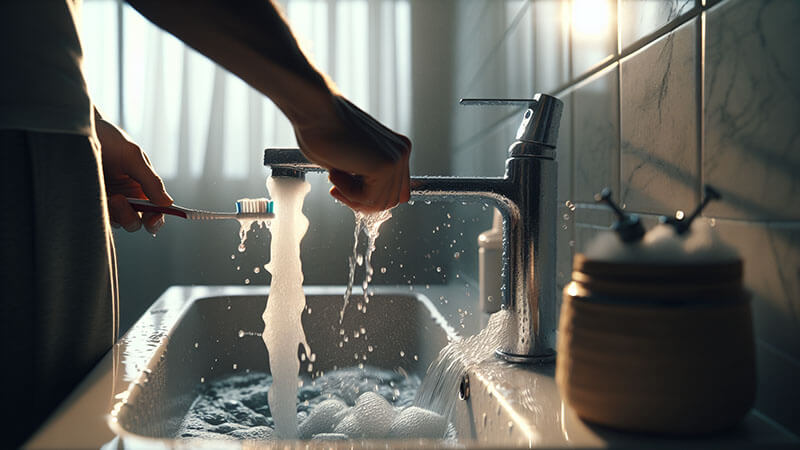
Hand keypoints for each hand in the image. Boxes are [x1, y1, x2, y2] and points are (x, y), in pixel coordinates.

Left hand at [95, 118, 172, 232]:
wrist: (80, 129)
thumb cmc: (109, 139)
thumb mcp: (133, 156)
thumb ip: (151, 180)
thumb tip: (167, 203)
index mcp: (143, 187)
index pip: (155, 212)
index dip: (156, 219)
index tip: (152, 218)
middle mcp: (127, 197)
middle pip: (135, 222)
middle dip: (131, 218)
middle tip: (119, 199)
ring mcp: (108, 201)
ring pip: (116, 222)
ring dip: (114, 213)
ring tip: (109, 194)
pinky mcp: (90, 201)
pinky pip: (98, 216)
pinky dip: (99, 211)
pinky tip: (94, 193)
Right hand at [292, 95, 410, 212]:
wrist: (315, 110)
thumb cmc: (323, 130)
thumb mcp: (350, 162)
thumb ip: (365, 179)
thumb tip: (368, 201)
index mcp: (396, 149)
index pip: (396, 192)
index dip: (370, 198)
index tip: (346, 190)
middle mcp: (402, 152)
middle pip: (391, 201)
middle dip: (361, 202)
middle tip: (337, 189)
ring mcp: (397, 158)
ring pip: (380, 203)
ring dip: (352, 197)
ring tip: (335, 175)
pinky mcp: (386, 165)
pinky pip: (368, 198)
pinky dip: (347, 192)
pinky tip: (336, 171)